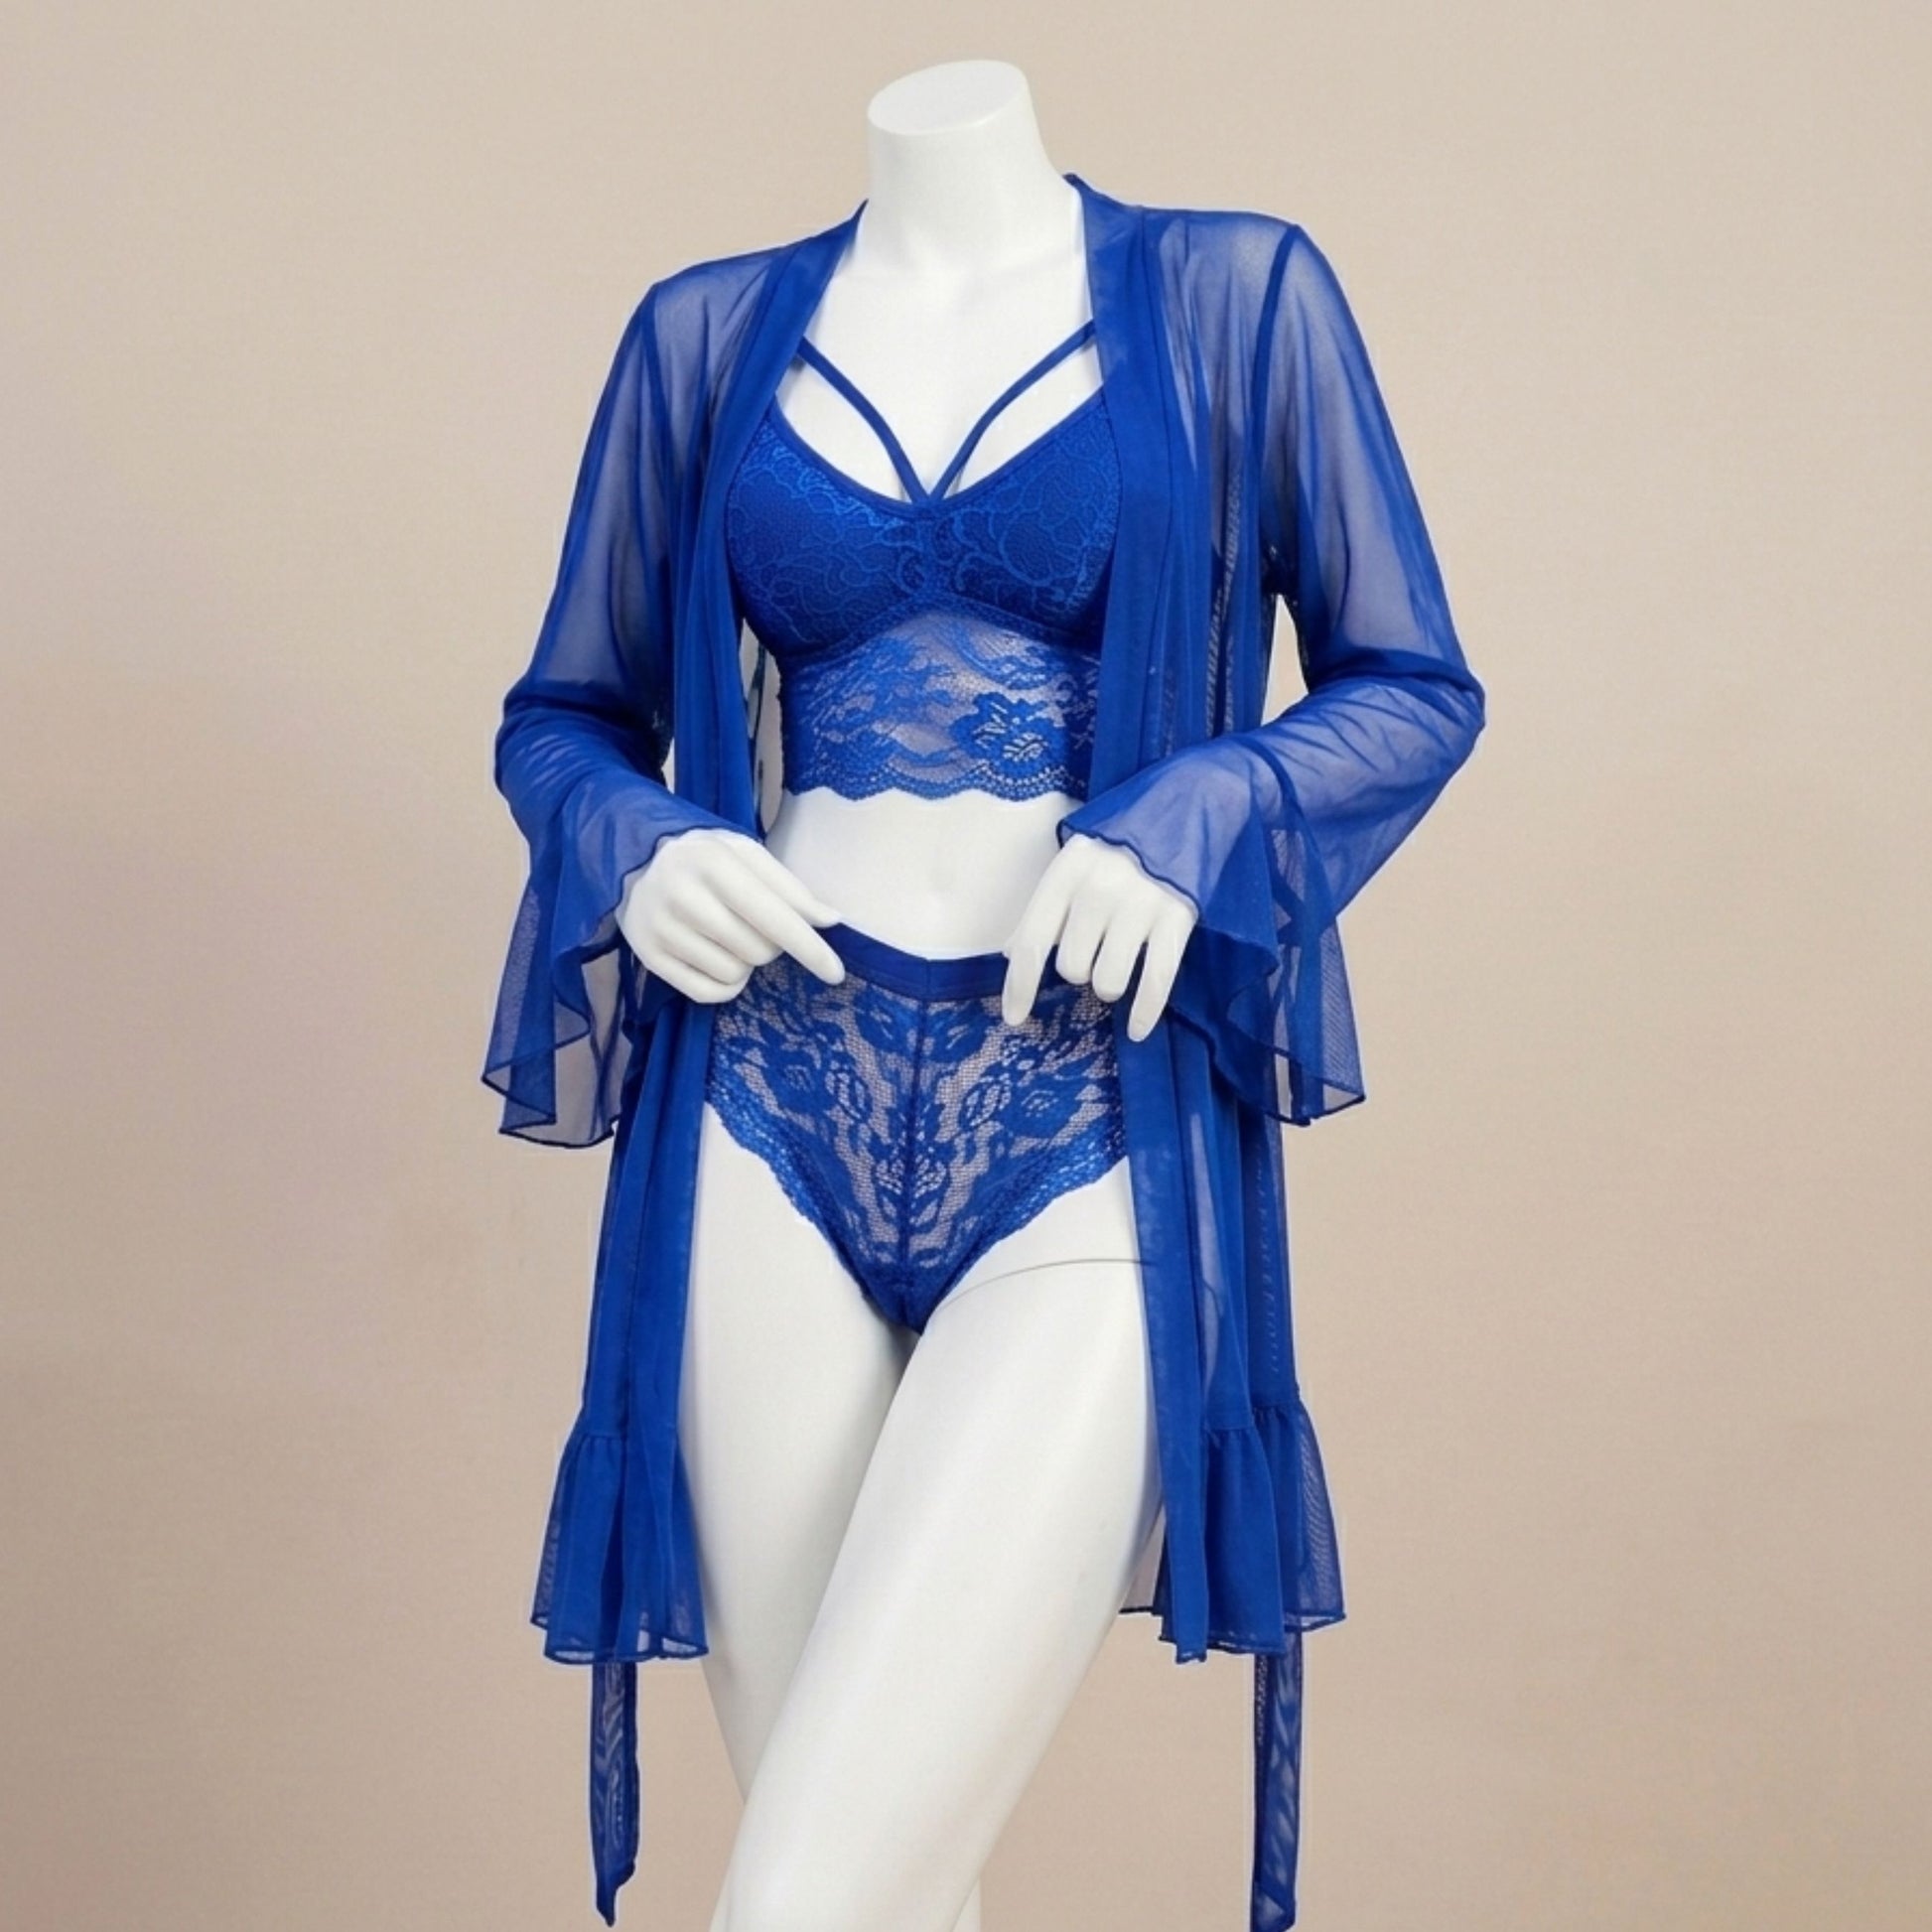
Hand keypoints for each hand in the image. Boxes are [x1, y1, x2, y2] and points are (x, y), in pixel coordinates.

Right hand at [616, 825, 845, 1002]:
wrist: (634, 860)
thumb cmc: (704, 858)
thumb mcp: (746, 854)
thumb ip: (789, 887)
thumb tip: (830, 920)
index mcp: (713, 862)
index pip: (774, 917)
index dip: (810, 948)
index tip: (835, 973)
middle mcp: (683, 896)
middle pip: (759, 951)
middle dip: (772, 944)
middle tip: (754, 924)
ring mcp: (661, 930)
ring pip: (735, 974)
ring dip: (746, 962)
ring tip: (729, 935)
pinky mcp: (649, 958)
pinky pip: (709, 994)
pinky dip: (727, 984)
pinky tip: (719, 959)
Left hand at [1001, 833, 1197, 1040]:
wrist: (1186, 805)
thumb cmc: (1119, 843)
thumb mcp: (1072, 863)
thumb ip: (1043, 907)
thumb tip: (1010, 954)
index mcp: (1066, 874)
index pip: (1031, 942)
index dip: (1019, 986)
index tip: (1013, 1017)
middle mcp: (1098, 890)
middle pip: (1071, 968)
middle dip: (1079, 969)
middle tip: (1095, 949)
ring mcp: (1139, 904)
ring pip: (1108, 981)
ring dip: (1109, 985)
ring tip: (1118, 963)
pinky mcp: (1176, 918)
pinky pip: (1156, 981)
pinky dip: (1145, 1012)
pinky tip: (1138, 1030)